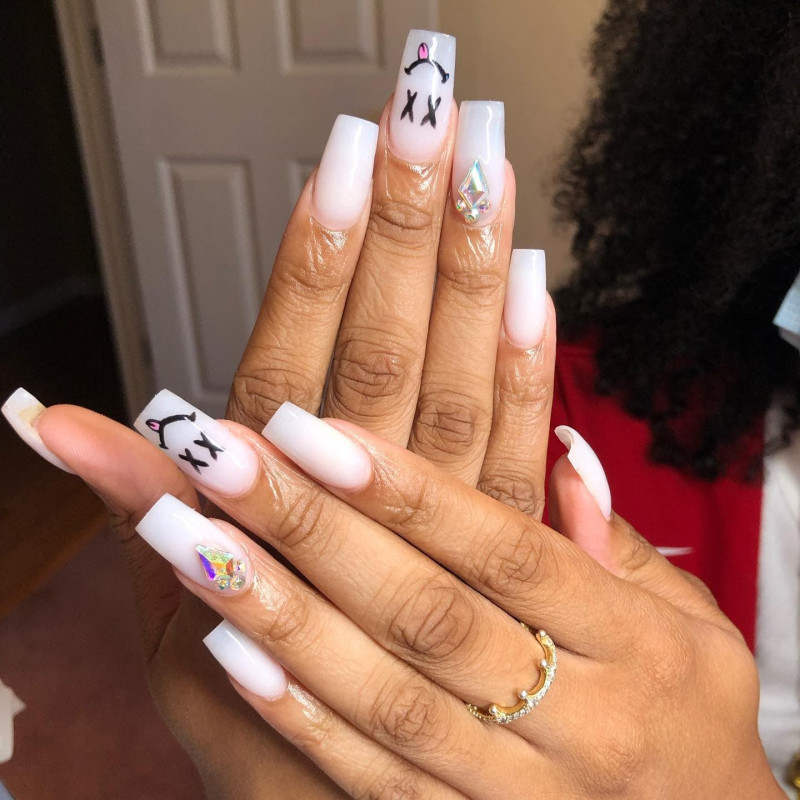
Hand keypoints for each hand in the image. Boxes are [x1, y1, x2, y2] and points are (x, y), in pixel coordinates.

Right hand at [15, 35, 554, 796]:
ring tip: (483, 167)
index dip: (320, 257)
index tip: (344, 160)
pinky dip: (535, 367)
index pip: (299, 360)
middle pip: (393, 349)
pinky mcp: (505, 549)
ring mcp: (449, 528)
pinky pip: (524, 450)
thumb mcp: (175, 623)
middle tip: (420, 115)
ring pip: (467, 383)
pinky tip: (539, 285)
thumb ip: (139, 510)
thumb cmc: (270, 715)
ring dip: (473, 272)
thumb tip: (59, 423)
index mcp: (282, 517)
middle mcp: (373, 512)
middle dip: (406, 228)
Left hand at [117, 405, 780, 798]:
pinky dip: (300, 717)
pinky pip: (377, 781)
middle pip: (426, 612)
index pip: (502, 549)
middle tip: (224, 457)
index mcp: (634, 645)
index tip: (311, 429)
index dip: (405, 488)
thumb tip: (557, 445)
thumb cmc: (693, 719)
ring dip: (279, 615)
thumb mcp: (691, 623)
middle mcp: (577, 718)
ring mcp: (518, 791)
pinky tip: (228, 650)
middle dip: (314, 529)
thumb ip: (614, 539)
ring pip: (384, 697)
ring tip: (191, 540)